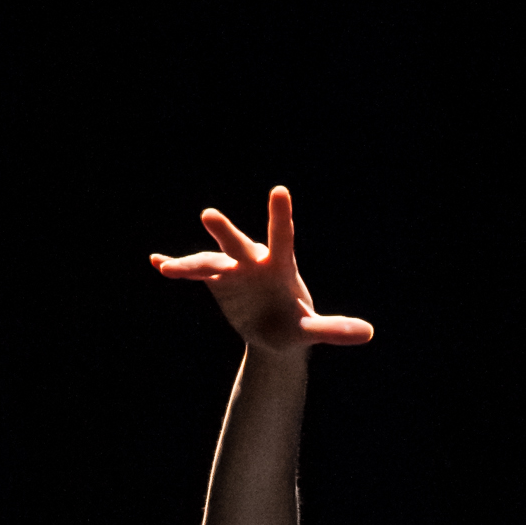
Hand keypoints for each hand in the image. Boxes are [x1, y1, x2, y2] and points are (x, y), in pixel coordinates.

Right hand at [151, 186, 372, 354]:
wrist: (273, 333)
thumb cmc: (294, 326)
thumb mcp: (310, 332)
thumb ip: (335, 329)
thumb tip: (369, 333)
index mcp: (280, 266)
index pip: (282, 237)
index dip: (280, 215)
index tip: (279, 191)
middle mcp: (253, 260)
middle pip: (237, 242)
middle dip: (224, 232)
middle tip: (209, 215)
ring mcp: (232, 268)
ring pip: (209, 260)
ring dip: (190, 263)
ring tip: (170, 269)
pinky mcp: (215, 279)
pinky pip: (194, 272)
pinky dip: (175, 267)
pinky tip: (156, 262)